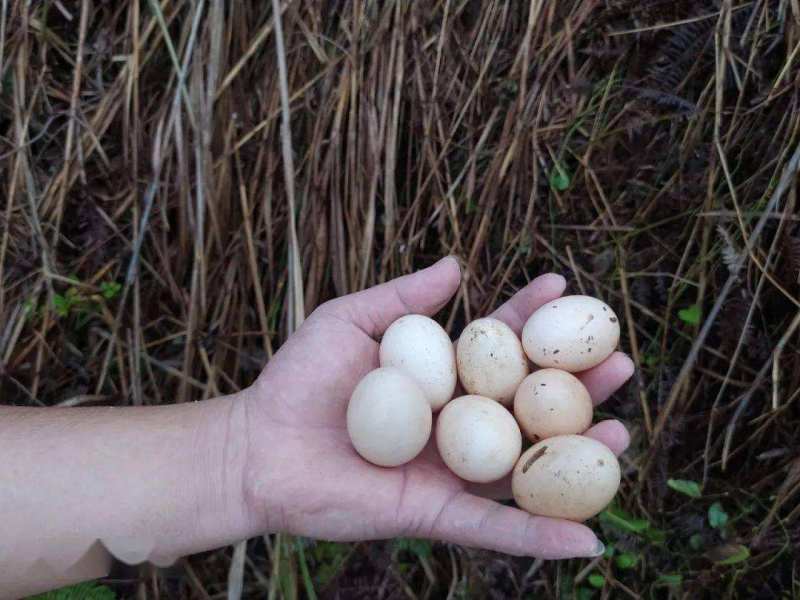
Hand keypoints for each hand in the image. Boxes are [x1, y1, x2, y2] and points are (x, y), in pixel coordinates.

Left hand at [240, 257, 633, 558]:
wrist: (256, 447)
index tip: (567, 287)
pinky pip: (492, 528)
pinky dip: (539, 538)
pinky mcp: (432, 514)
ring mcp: (447, 472)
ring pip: (524, 467)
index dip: (532, 318)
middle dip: (575, 386)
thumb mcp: (351, 321)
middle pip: (526, 405)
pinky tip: (588, 542)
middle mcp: (452, 425)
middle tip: (619, 361)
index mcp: (438, 379)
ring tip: (622, 430)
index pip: (497, 345)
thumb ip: (404, 297)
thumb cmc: (298, 381)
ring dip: (577, 457)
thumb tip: (456, 263)